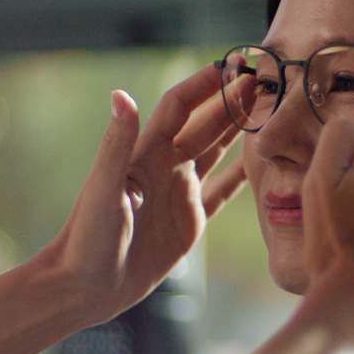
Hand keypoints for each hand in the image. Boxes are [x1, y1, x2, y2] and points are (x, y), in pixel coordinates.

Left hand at [46, 63, 246, 325]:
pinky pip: (222, 193)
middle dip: (232, 102)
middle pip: (205, 125)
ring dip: (238, 130)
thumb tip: (122, 95)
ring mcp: (180, 193)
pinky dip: (241, 177)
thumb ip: (117, 142)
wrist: (86, 287)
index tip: (232, 67)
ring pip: (216, 152)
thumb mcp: (104, 189)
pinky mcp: (190, 221)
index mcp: (146, 154)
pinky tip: (259, 165)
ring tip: (267, 109)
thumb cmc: (88, 238)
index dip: (205, 85)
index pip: (180, 107)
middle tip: (263, 81)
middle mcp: (165, 167)